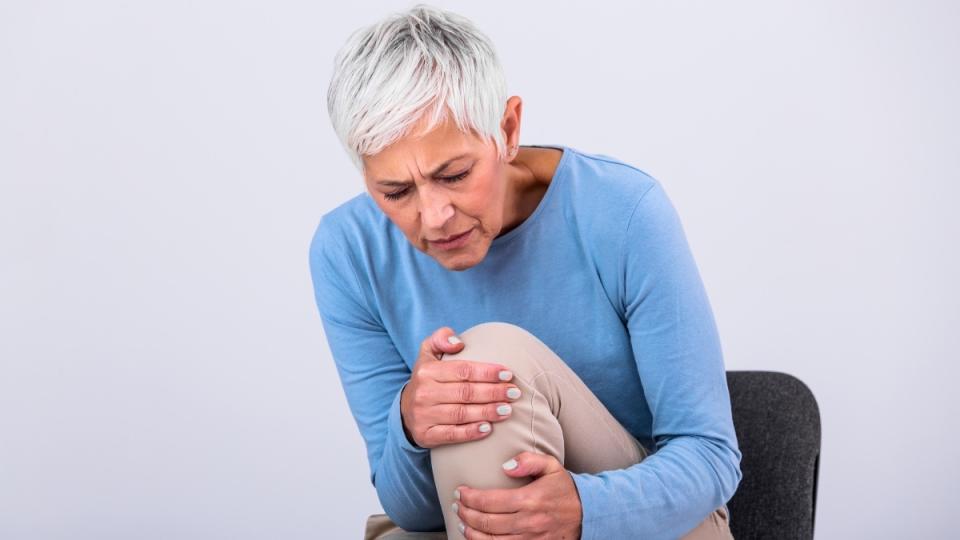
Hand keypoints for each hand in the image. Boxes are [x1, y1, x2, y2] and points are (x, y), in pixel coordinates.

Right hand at [400, 326, 522, 448]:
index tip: (508, 374)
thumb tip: (458, 342)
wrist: (406, 410)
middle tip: (515, 393)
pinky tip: (488, 429)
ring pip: (461, 414)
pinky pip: (451, 434)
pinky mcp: (426, 435)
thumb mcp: (428, 353)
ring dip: (487, 412)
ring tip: (508, 410)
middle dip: (493, 392)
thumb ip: (441, 338)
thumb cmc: (428, 379)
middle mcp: (424, 393)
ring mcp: (424, 415)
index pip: (463, 370)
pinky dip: (470, 432)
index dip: (487, 372)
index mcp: (427, 371)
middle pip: (465, 392)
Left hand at [453, 452, 582, 538]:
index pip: (490, 501)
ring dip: (471, 532)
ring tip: (462, 522)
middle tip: (457, 505)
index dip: (470, 497)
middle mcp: (529, 522)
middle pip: (486, 522)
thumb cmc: (564, 489)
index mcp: (530, 499)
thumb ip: (528, 460)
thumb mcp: (551, 466)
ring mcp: (531, 539)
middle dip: (466, 514)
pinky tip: (477, 538)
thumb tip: (506, 465)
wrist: (587, 513)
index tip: (460, 491)